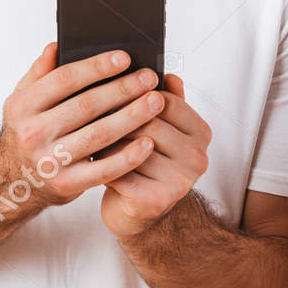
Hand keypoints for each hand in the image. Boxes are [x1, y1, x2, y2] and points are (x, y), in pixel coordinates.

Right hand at [0, 43, 161, 207]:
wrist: (17, 182)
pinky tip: (148, 142)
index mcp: (23, 106)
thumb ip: (38, 74)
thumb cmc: (27, 135)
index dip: (97, 67)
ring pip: (100, 134)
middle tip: (149, 79)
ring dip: (133, 117)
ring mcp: (50, 160)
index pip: (64, 79)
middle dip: (123, 89)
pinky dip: (129, 156)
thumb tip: (55, 47)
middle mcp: (33, 133)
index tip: (125, 58)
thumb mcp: (22, 102)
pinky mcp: (67, 184)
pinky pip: (104, 169)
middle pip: (87, 105)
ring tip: (156, 103)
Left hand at [100, 73, 211, 238]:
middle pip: (148, 122)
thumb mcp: (161, 130)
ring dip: (104, 140)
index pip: (167, 101)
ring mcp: (180, 181)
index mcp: (201, 133)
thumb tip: (168, 74)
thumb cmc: (146, 165)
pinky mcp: (156, 200)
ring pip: (131, 147)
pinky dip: (101, 165)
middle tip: (88, 109)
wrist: (139, 214)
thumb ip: (167, 102)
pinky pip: (120, 172)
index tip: (112, 89)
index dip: (135, 94)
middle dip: (116, 116)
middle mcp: (197, 157)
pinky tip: (90, 160)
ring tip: (87, 134)